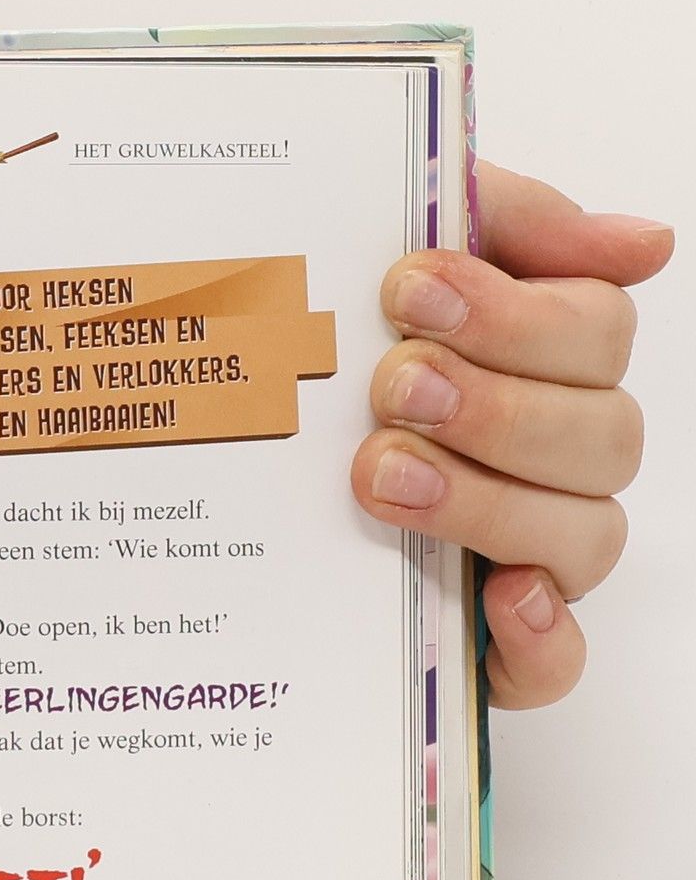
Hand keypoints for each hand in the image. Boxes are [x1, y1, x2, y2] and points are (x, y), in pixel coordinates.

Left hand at [351, 162, 672, 707]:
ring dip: (487, 500)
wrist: (234, 472)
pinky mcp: (499, 647)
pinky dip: (540, 639)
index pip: (594, 330)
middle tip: (392, 386)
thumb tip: (645, 244)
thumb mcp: (394, 259)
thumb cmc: (333, 362)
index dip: (512, 311)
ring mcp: (540, 556)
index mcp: (551, 365)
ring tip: (383, 474)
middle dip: (493, 404)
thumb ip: (503, 218)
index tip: (408, 288)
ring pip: (581, 537)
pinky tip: (501, 601)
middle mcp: (562, 462)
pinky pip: (557, 661)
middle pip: (598, 433)